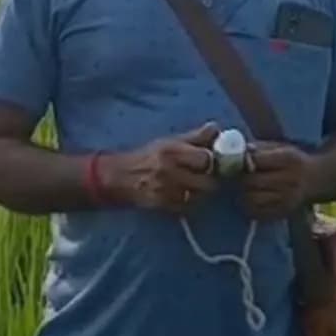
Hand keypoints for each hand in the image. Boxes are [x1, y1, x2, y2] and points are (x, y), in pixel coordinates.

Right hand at [101, 123, 219, 214]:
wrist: (119, 177)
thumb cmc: (146, 157)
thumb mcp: (168, 142)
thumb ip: (194, 137)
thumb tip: (216, 128)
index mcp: (172, 150)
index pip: (205, 158)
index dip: (210, 160)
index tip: (209, 161)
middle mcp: (169, 170)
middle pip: (206, 181)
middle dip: (209, 179)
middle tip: (206, 177)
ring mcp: (166, 190)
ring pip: (199, 196)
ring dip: (201, 193)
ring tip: (194, 187)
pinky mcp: (163, 206)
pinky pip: (187, 207)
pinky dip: (190, 203)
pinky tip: (184, 196)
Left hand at [241, 142, 311, 220]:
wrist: (316, 180)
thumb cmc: (293, 161)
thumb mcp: (281, 147)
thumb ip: (261, 147)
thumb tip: (243, 151)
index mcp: (288, 159)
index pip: (256, 160)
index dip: (245, 161)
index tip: (241, 162)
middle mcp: (289, 180)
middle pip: (253, 181)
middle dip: (242, 178)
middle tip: (239, 177)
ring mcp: (287, 198)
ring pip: (252, 199)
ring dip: (244, 194)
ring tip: (245, 189)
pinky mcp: (284, 212)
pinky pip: (258, 213)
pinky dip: (249, 207)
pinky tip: (251, 200)